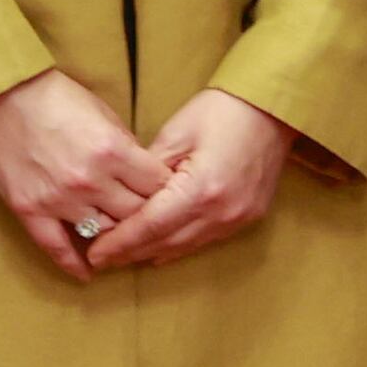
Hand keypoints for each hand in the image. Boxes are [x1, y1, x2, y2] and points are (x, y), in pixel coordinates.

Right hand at [0, 68, 171, 284]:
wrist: (2, 95)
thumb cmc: (55, 96)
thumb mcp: (103, 112)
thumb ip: (126, 146)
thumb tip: (145, 172)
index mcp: (112, 151)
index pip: (157, 186)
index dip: (166, 190)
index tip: (169, 194)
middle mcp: (90, 181)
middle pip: (135, 214)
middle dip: (146, 214)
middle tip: (150, 217)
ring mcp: (59, 200)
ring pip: (103, 233)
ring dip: (114, 234)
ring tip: (123, 239)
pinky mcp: (31, 211)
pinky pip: (57, 248)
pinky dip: (74, 265)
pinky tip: (87, 273)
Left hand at [86, 89, 292, 272]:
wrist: (271, 107)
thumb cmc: (222, 110)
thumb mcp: (176, 132)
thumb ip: (149, 171)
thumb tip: (125, 196)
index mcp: (201, 189)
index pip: (151, 225)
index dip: (120, 242)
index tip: (95, 252)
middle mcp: (221, 212)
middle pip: (166, 242)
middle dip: (131, 252)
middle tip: (100, 258)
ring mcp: (238, 219)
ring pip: (186, 247)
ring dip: (153, 252)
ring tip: (123, 256)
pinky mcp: (248, 218)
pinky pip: (206, 240)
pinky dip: (179, 245)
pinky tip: (159, 248)